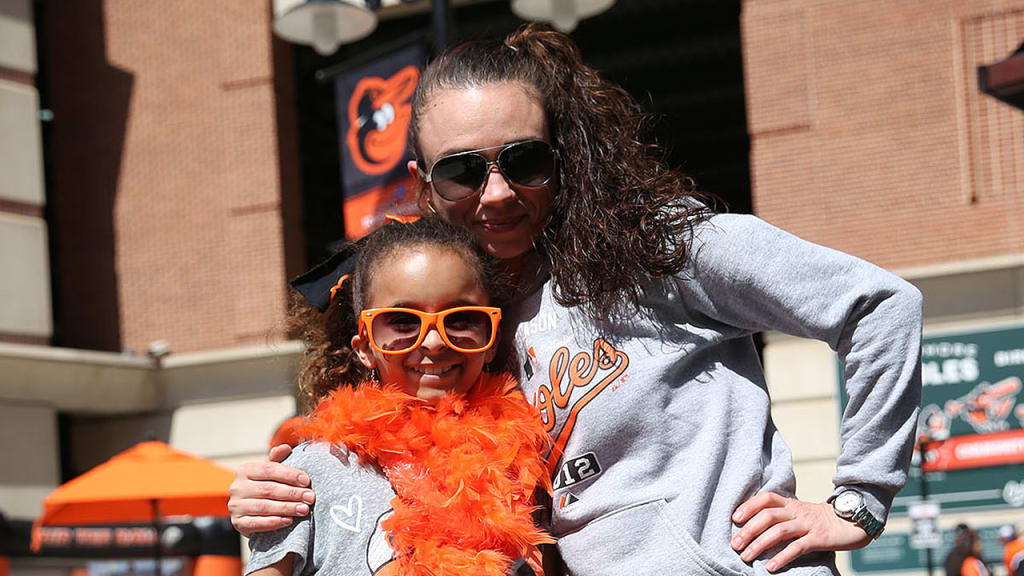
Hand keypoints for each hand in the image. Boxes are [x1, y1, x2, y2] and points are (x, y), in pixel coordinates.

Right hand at [228, 444, 315, 535]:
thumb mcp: (270, 472)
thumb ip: (277, 460)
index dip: (289, 474)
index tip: (306, 481)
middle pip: (268, 489)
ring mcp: (236, 506)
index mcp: (245, 470)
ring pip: (264, 507)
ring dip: (287, 508)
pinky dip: (274, 522)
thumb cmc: (264, 488)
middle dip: (292, 493)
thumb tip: (286, 447)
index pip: (269, 469)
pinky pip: (256, 523)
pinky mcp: (237, 523)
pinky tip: (288, 520)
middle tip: (310, 497)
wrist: (250, 513)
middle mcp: (237, 487)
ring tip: (303, 509)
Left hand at [730, 492, 871, 571]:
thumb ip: (781, 516)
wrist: (854, 521)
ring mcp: (808, 524)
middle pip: (768, 515)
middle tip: (735, 544)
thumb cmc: (821, 521)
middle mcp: (798, 511)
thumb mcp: (800, 513)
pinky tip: (771, 566)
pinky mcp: (819, 538)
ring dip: (760, 544)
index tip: (735, 518)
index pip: (766, 498)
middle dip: (749, 530)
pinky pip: (798, 547)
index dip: (749, 506)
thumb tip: (753, 527)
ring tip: (746, 556)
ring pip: (779, 531)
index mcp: (791, 504)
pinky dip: (782, 557)